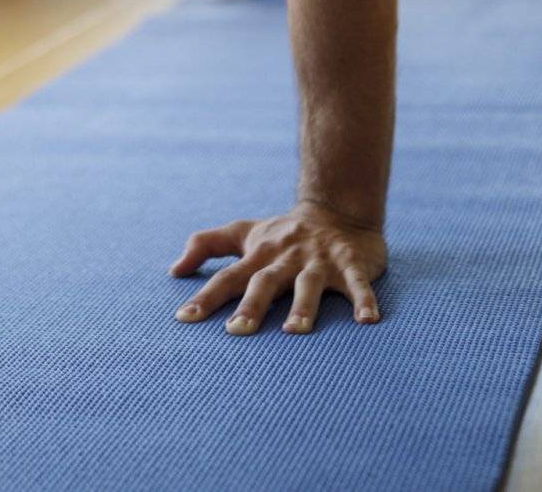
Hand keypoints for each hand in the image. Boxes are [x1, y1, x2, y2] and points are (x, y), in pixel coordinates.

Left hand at [169, 201, 386, 334]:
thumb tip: (174, 269)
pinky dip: (363, 300)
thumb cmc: (283, 232)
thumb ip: (207, 245)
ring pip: (308, 284)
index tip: (184, 318)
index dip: (206, 296)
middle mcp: (286, 258)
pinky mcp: (350, 263)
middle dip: (250, 306)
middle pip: (264, 282)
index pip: (227, 277)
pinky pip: (357, 283)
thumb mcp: (243, 233)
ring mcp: (318, 260)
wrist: (337, 209)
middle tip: (236, 331)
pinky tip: (367, 321)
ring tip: (294, 332)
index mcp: (259, 255)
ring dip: (302, 307)